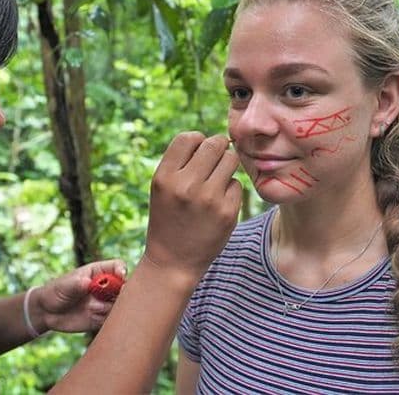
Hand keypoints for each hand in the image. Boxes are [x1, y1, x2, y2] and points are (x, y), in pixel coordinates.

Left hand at [35, 259, 126, 332]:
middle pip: (125, 286)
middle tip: (112, 297)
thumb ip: (77, 284)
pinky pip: (112, 321)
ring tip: (93, 309)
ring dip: (112, 308)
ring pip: (120, 305)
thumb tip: (87, 283)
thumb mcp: (64, 286)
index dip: (121, 270)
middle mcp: (105, 287)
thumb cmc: (55, 292)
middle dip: (123, 292)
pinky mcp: (102, 318)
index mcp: (98, 272)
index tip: (120, 277)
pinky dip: (109, 321)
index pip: (117, 266)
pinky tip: (94, 318)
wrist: (47, 313)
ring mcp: (105, 303)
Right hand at [145, 132, 241, 279]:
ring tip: (216, 181)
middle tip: (214, 162)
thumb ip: (182, 162)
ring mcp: (208, 199)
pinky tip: (218, 203)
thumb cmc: (168, 218)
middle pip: (215, 144)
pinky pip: (236, 184)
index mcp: (164, 177)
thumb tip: (214, 139)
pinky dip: (230, 190)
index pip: (188, 137)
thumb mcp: (162, 187)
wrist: (172, 261)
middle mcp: (186, 185)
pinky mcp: (227, 212)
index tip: (197, 153)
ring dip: (226, 166)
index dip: (197, 141)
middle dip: (217, 148)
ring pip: (230, 160)